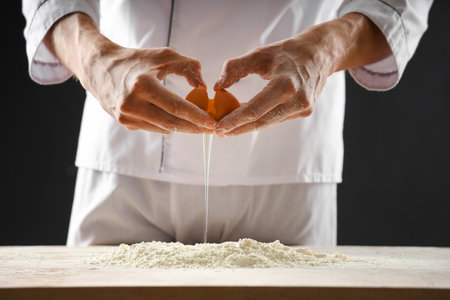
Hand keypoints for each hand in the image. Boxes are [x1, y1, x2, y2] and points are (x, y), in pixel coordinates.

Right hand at [48, 13, 214, 133]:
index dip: (197, 117)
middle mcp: (132, 104)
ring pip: (163, 129)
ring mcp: (126, 116)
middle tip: (211, 128)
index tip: (212, 123)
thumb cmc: (135, 60)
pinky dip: (167, 125)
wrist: (100, 67)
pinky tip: (176, 120)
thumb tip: (204, 85)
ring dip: (182, 127)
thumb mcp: (163, 55)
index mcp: (142, 85)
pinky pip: (153, 128)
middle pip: (172, 123)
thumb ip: (187, 67)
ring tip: (198, 124)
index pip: (176, 107)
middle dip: (194, 127)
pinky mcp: (125, 123)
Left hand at [214, 40, 324, 135]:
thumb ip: (235, 67)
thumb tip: (218, 85)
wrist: (320, 54)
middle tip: (219, 132)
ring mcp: (303, 108)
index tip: (218, 126)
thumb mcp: (259, 54)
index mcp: (286, 85)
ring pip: (268, 123)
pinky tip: (245, 119)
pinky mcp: (304, 112)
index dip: (234, 120)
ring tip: (228, 127)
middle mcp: (297, 101)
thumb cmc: (288, 52)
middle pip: (261, 122)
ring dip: (247, 126)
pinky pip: (276, 119)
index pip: (255, 110)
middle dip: (238, 128)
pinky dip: (260, 119)